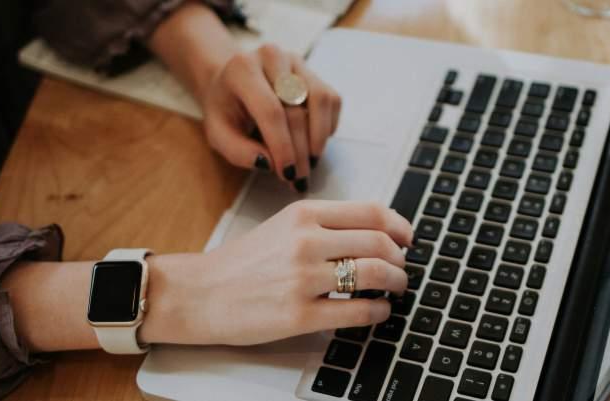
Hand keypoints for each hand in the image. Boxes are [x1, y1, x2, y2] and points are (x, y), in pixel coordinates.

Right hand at [156, 200, 411, 345]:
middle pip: (380, 243)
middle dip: (401, 258)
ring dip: (397, 283)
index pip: (371, 211)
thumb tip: (376, 232)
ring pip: (375, 275)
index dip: (400, 226)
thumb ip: (324, 224)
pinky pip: (358, 311)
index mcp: (304, 214)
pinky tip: (379, 311)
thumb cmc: (242, 262)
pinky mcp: (300, 314)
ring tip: (396, 289)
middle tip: (402, 268)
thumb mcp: (282, 226)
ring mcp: (303, 278)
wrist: (200, 293)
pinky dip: (379, 311)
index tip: (408, 238)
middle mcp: (306, 241)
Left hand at [202, 45, 341, 191]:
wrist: (232, 82)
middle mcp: (272, 57)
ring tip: (310, 162)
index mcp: (242, 69)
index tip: (288, 174)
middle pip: (296, 110)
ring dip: (319, 138)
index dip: (283, 146)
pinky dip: (326, 127)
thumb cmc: (226, 110)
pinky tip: (313, 142)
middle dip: (300, 151)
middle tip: (299, 179)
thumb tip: (268, 163)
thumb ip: (237, 151)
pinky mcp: (313, 72)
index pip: (270, 110)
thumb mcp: (218, 134)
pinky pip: (331, 100)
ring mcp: (296, 62)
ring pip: (321, 100)